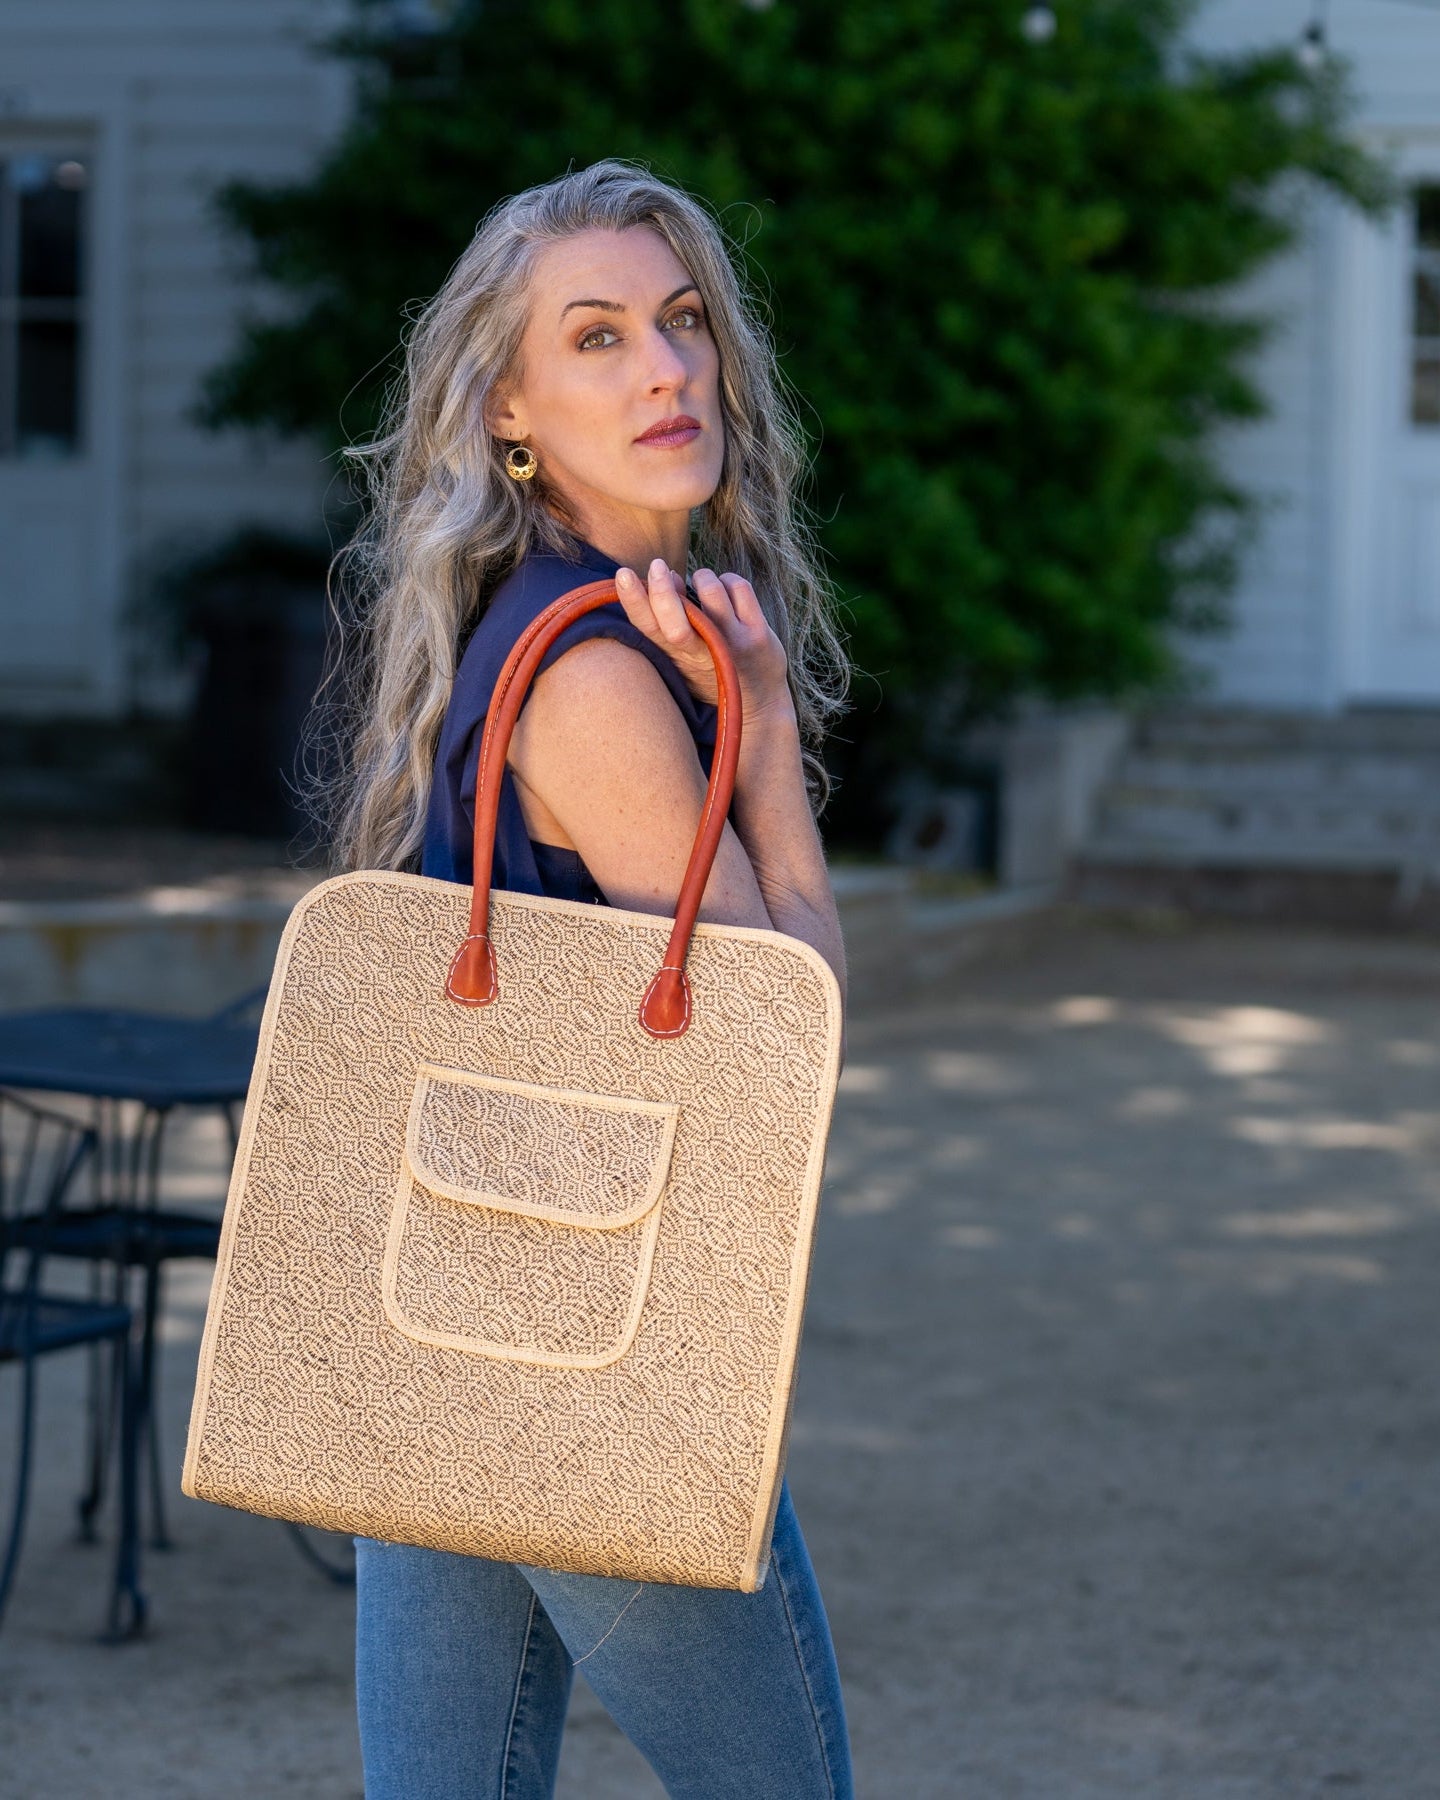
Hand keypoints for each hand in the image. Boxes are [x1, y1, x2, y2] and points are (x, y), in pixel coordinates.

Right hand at [614, 559, 792, 723]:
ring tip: (704, 585)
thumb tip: (665, 576)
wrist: (759, 705)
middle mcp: (703, 654)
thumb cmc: (711, 671)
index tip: (624, 575)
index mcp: (676, 658)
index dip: (634, 602)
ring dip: (703, 577)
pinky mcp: (759, 634)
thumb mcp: (684, 655)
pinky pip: (739, 588)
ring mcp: (733, 643)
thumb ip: (670, 620)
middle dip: (662, 590)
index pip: (648, 630)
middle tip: (657, 565)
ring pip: (711, 591)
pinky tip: (728, 591)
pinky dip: (730, 580)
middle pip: (676, 622)